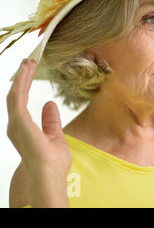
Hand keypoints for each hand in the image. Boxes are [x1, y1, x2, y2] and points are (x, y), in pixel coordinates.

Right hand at [6, 59, 70, 182]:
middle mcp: (15, 125)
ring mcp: (15, 123)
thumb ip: (51, 121)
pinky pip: (17, 95)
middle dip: (22, 78)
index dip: (25, 86)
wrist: (49, 175)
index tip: (31, 72)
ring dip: (22, 76)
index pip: (22, 103)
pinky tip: (27, 69)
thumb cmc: (53, 163)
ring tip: (29, 61)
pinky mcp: (18, 120)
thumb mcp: (55, 137)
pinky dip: (22, 80)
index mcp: (23, 130)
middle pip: (16, 96)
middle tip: (28, 62)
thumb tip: (50, 104)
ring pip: (15, 93)